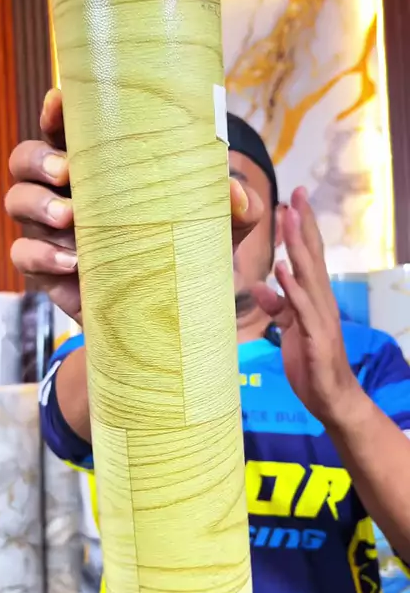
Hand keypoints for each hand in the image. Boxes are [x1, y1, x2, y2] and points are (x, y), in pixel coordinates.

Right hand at [6, 88, 262, 325]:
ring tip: (70, 217)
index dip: (55, 111)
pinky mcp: (47, 270)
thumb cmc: (187, 257)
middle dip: (37, 159)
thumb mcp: (217, 231)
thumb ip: (232, 208)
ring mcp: (51, 231)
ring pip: (16, 201)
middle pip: (25, 159)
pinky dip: (41, 254)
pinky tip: (71, 261)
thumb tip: (234, 192)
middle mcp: (66, 192)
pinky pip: (22, 255)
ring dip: (36, 203)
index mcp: (99, 169)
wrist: (171, 318)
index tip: (60, 100)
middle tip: (65, 171)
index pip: (65, 130)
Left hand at [252, 187, 360, 427]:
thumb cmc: (311, 363)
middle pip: (311, 256)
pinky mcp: (316, 337)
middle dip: (302, 224)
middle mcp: (320, 301)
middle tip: (295, 194)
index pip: (309, 255)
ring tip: (287, 218)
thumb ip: (278, 306)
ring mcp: (320, 317)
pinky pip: (302, 308)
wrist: (331, 398)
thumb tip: (260, 285)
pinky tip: (282, 269)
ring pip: (308, 275)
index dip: (301, 227)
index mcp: (314, 298)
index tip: (293, 198)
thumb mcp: (290, 329)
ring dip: (297, 246)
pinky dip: (292, 288)